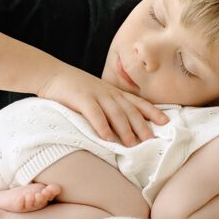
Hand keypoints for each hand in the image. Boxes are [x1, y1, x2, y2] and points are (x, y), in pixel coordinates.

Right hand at [38, 66, 167, 145]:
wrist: (52, 74)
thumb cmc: (75, 88)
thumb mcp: (98, 94)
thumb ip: (110, 106)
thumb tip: (122, 127)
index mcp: (114, 92)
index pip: (138, 102)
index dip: (153, 112)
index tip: (166, 123)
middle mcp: (109, 93)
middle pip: (130, 110)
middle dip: (142, 126)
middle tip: (151, 141)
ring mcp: (96, 94)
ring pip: (115, 113)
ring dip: (125, 130)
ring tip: (132, 145)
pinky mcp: (81, 98)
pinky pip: (94, 113)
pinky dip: (102, 126)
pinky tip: (107, 138)